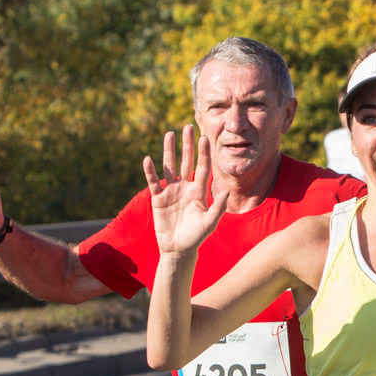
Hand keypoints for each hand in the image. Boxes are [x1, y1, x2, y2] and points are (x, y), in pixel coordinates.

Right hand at [145, 125, 226, 254]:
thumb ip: (219, 207)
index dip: (204, 153)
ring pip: (170, 167)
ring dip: (169, 151)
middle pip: (186, 162)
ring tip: (169, 134)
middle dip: (187, 145)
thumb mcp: (210, 223)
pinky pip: (154, 181)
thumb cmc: (196, 237)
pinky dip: (150, 171)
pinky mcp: (158, 198)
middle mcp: (186, 187)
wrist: (179, 249)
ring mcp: (171, 191)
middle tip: (188, 127)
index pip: (203, 168)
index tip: (205, 138)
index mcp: (199, 191)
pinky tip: (148, 159)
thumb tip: (227, 190)